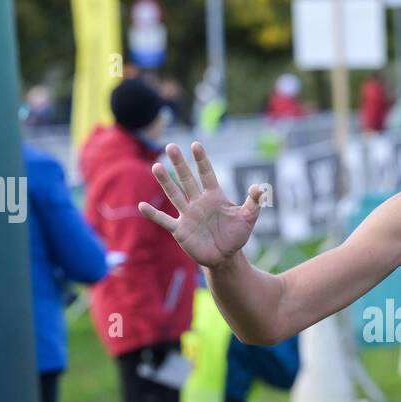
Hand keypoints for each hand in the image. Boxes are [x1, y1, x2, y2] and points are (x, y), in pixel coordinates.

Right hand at [139, 141, 264, 266]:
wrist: (225, 256)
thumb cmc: (236, 235)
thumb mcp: (248, 218)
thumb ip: (254, 203)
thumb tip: (259, 187)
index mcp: (213, 196)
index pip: (207, 174)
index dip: (201, 160)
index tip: (196, 145)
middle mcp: (198, 202)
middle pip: (187, 179)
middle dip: (180, 164)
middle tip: (171, 146)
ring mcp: (187, 215)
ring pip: (174, 195)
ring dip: (166, 182)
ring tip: (157, 167)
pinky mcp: (180, 230)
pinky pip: (164, 220)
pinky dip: (153, 214)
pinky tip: (141, 206)